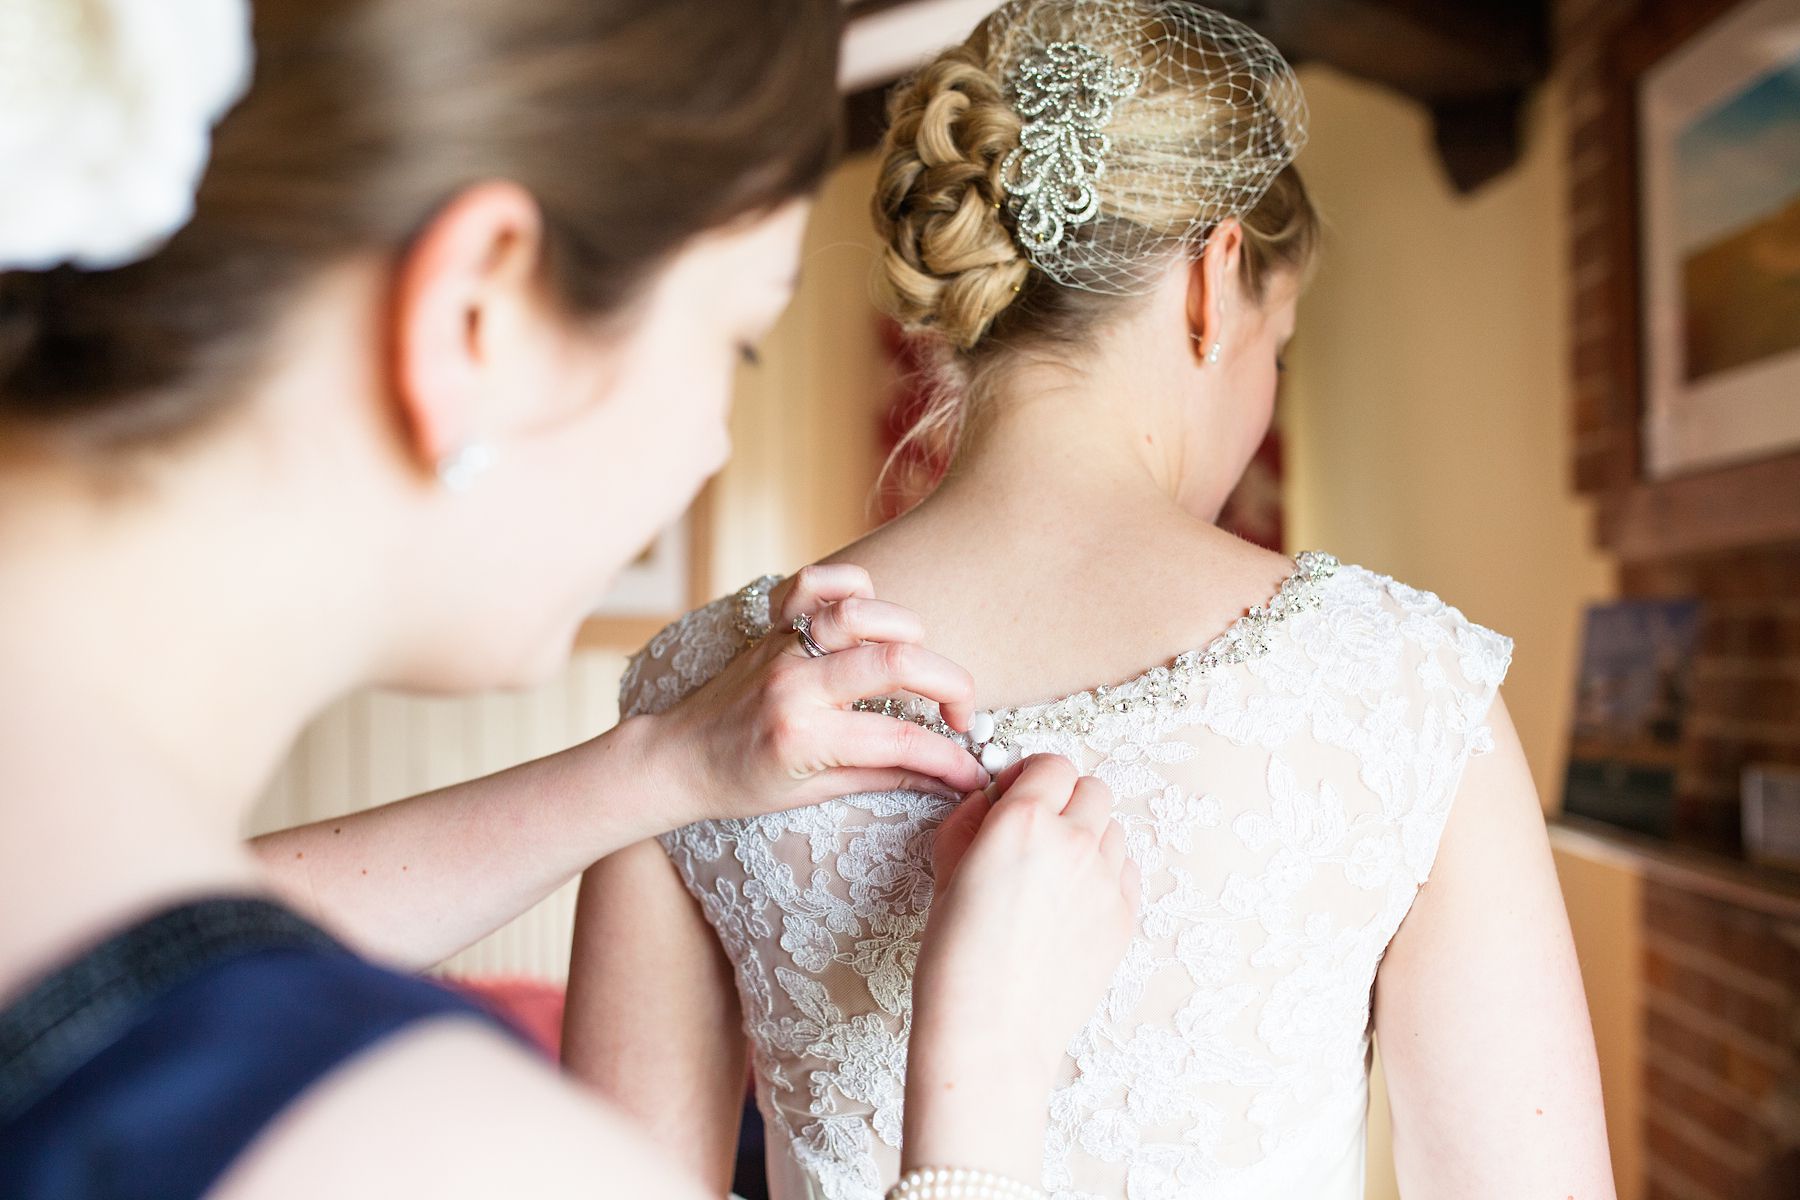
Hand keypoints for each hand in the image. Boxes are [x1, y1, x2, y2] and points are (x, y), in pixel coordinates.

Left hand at [638, 563, 988, 828]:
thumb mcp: (812, 795)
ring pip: (862, 612)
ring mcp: (784, 648)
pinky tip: (866, 613)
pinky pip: (816, 582)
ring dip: (908, 632)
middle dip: (951, 685)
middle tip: (961, 712)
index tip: (974, 771)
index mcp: (805, 739)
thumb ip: (884, 778)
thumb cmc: (740, 785)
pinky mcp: (775, 627)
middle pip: (897, 662)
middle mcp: (796, 684)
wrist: (676, 759)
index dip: (949, 759)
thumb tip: (944, 779)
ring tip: (916, 663)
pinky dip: (851, 585)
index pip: (900, 741)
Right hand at [902, 755, 1138, 1181]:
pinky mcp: (1125, 917)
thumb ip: (973, 818)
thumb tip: (994, 797)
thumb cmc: (956, 956)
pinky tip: (1073, 904)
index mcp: (1024, 821)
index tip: (1019, 796)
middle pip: (1092, 789)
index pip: (1052, 764)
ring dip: (1089, 837)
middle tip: (1039, 833)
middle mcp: (1074, 841)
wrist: (990, 1029)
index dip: (1033, 777)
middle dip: (1066, 802)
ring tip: (1056, 875)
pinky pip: (1126, 873)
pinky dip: (1106, 876)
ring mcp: (1106, 881)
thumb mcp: (945, 869)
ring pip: (1114, 829)